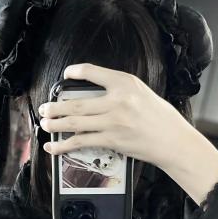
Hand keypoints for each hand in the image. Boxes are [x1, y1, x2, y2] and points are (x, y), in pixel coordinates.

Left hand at [38, 62, 217, 205]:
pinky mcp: (111, 140)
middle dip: (56, 106)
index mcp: (126, 83)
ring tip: (44, 123)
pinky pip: (81, 142)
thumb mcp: (142, 93)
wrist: (174, 141)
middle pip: (77, 102)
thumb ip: (120, 91)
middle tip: (43, 107)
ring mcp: (113, 121)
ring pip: (75, 122)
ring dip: (55, 124)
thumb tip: (95, 96)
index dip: (76, 72)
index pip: (94, 72)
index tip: (65, 75)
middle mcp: (118, 100)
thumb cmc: (160, 118)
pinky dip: (63, 145)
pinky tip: (52, 146)